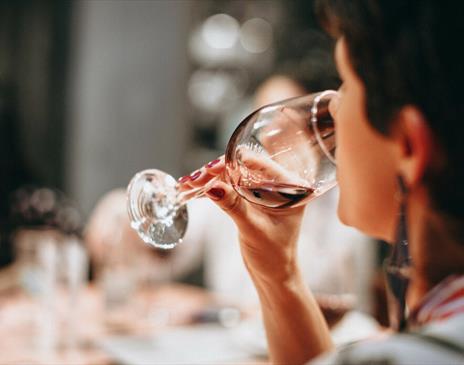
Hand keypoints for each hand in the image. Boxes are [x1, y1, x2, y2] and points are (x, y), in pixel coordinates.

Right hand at [178, 156, 305, 283]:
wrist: (273, 275)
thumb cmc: (273, 255)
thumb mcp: (252, 229)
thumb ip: (233, 206)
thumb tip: (212, 186)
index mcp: (289, 186)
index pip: (258, 164)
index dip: (231, 163)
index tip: (210, 169)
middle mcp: (277, 184)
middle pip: (241, 167)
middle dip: (216, 172)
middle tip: (194, 180)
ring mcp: (262, 191)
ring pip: (232, 176)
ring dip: (209, 179)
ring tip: (187, 183)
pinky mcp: (250, 199)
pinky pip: (229, 187)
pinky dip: (212, 189)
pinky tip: (193, 191)